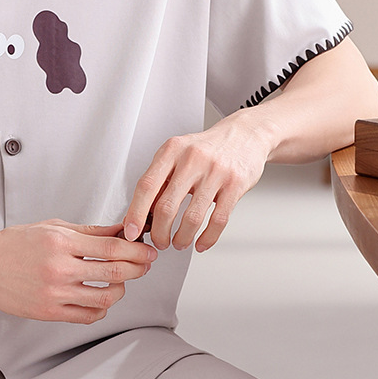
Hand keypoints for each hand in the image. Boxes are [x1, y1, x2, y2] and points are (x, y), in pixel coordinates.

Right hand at [0, 220, 157, 323]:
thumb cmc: (14, 243)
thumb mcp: (52, 227)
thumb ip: (88, 232)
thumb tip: (120, 231)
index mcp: (60, 242)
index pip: (111, 248)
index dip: (137, 250)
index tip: (148, 252)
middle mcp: (58, 268)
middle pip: (114, 272)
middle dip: (138, 268)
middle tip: (145, 265)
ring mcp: (54, 293)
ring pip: (105, 297)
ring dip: (121, 290)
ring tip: (121, 282)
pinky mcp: (48, 311)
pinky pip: (87, 315)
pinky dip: (101, 308)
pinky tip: (100, 298)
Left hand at [122, 113, 273, 251]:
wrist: (245, 135)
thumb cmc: (207, 149)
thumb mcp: (178, 154)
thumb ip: (160, 179)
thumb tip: (140, 213)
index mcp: (172, 150)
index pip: (147, 186)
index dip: (136, 213)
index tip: (131, 231)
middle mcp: (192, 159)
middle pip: (166, 206)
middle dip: (159, 232)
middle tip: (159, 242)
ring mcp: (215, 172)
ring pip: (192, 217)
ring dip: (182, 238)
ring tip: (179, 243)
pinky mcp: (235, 184)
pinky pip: (218, 219)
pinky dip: (207, 238)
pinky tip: (201, 243)